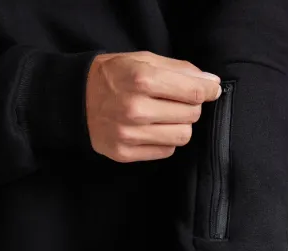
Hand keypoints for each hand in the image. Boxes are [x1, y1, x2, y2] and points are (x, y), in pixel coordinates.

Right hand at [85, 50, 220, 161]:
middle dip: (190, 106)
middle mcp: (135, 109)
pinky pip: (166, 151)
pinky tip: (153, 130)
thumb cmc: (113, 76)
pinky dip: (165, 141)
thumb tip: (211, 84)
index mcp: (141, 79)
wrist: (75, 99)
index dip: (208, 91)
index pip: (193, 92)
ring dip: (180, 126)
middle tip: (176, 101)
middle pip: (191, 115)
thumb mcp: (143, 60)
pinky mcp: (125, 153)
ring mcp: (129, 134)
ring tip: (166, 117)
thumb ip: (180, 70)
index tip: (211, 90)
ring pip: (182, 137)